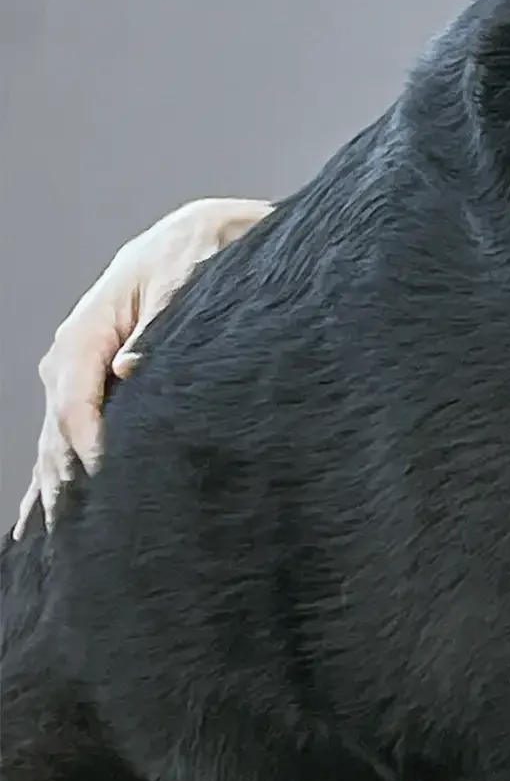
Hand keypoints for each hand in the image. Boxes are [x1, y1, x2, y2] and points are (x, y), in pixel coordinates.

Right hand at [13, 196, 272, 538]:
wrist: (199, 236)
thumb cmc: (196, 251)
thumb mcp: (185, 276)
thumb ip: (160, 323)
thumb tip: (129, 368)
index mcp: (86, 329)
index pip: (74, 397)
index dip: (87, 441)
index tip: (106, 478)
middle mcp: (72, 356)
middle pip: (58, 429)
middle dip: (66, 482)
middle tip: (82, 537)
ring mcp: (77, 374)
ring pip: (56, 442)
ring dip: (57, 491)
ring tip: (57, 545)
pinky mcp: (94, 387)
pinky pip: (67, 438)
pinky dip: (55, 478)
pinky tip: (39, 523)